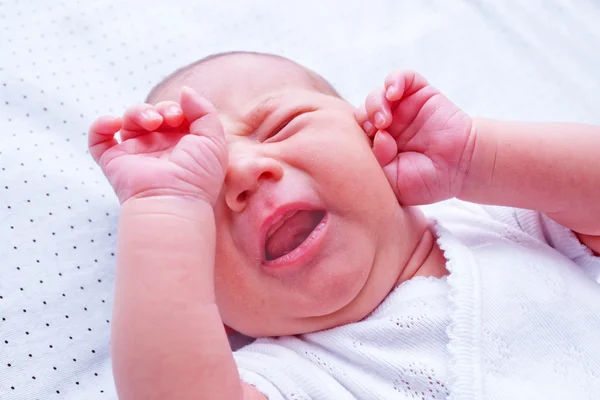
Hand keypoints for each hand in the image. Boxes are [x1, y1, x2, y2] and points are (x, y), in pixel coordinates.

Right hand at [89, 88, 227, 205]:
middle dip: (160, 108)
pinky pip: (99, 139)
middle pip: (152, 113)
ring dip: (138, 112)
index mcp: (182, 144)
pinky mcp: (114, 161)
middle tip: (168, 119)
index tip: (181, 116)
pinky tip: (114, 122)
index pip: (175, 114)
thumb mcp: (213, 140)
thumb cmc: (197, 175)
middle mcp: (158, 148)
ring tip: (151, 122)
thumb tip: (185, 92)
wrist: (173, 200)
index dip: (177, 108)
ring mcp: (135, 154)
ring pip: (129, 120)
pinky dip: (101, 125)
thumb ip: (204, 111)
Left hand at [356, 70, 474, 204]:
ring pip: (377, 95)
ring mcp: (403, 108)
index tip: (372, 148)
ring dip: (375, 103)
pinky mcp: (419, 93)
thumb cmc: (427, 180)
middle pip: (362, 112)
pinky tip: (394, 93)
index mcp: (377, 147)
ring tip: (386, 119)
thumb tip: (377, 136)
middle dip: (364, 119)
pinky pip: (401, 77)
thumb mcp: (394, 182)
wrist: (462, 168)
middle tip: (377, 129)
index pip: (354, 135)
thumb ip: (378, 162)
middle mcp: (387, 125)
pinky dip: (394, 81)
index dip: (355, 138)